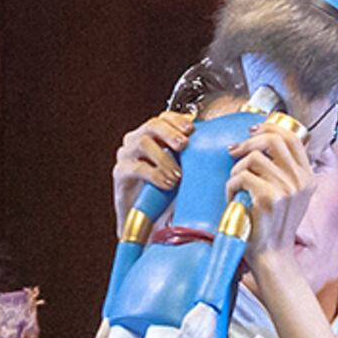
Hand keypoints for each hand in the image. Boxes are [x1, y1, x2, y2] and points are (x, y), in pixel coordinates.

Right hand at [112, 110, 188, 234]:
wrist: (145, 220)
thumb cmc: (166, 194)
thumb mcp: (181, 173)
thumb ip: (191, 160)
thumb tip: (218, 150)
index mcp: (152, 136)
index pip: (163, 117)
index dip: (177, 120)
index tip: (192, 129)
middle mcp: (136, 141)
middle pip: (151, 125)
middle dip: (169, 132)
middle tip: (184, 145)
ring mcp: (126, 156)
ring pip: (142, 143)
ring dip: (164, 157)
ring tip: (177, 175)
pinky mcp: (120, 174)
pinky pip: (136, 168)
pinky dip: (154, 174)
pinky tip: (166, 184)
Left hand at [226, 116, 316, 262]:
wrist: (272, 257)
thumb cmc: (272, 227)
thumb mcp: (289, 196)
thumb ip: (284, 171)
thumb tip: (262, 140)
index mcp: (307, 177)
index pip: (292, 137)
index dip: (270, 127)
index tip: (253, 131)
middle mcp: (300, 181)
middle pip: (273, 139)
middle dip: (248, 142)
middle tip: (233, 151)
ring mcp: (286, 189)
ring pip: (253, 158)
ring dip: (236, 170)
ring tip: (235, 186)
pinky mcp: (268, 198)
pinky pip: (241, 177)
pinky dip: (231, 186)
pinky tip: (233, 198)